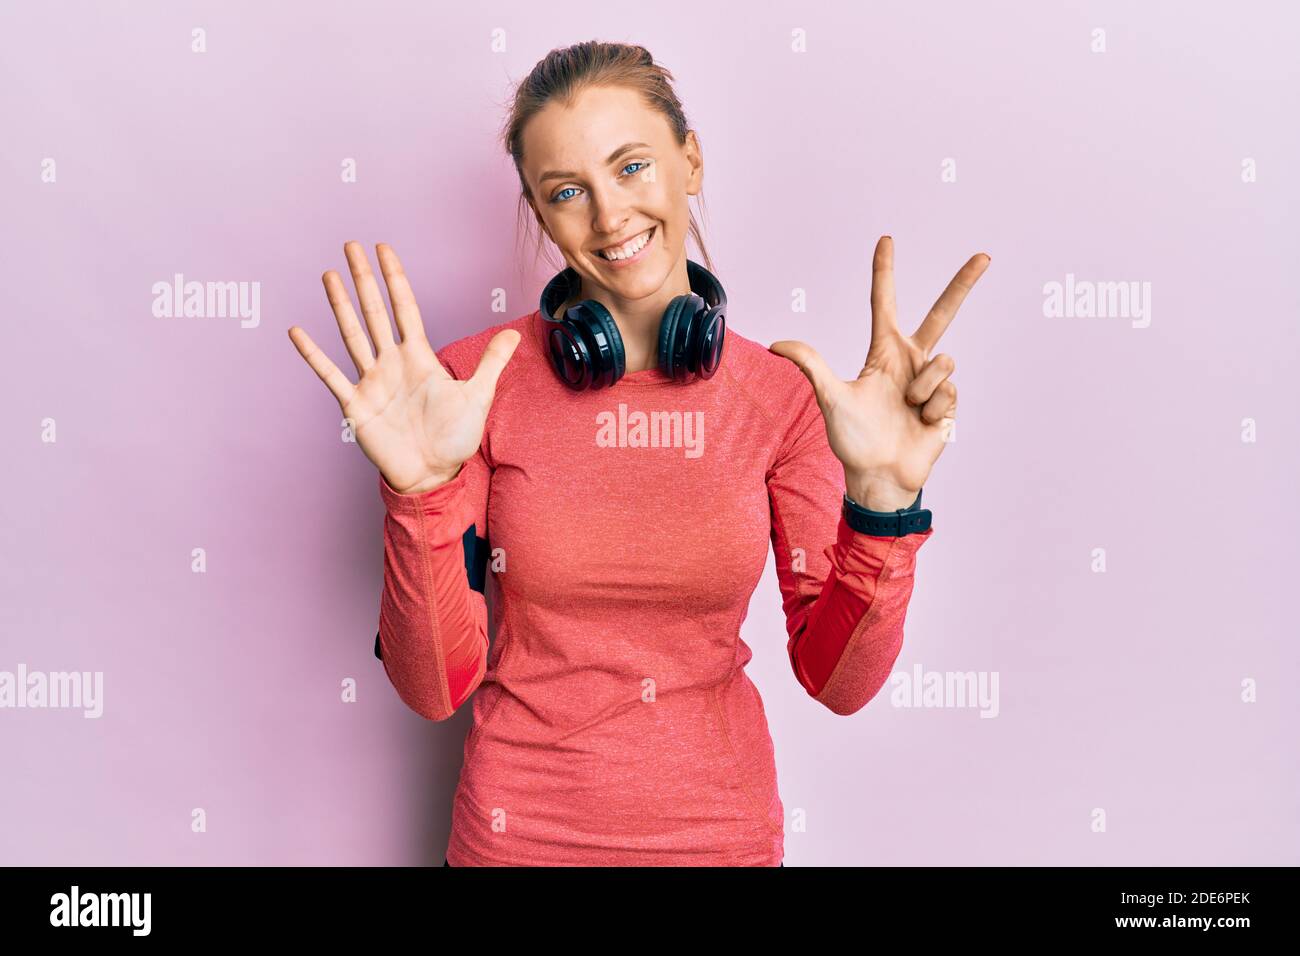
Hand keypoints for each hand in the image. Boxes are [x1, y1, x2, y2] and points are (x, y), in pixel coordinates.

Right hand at [288, 242, 520, 494]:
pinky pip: (330, 375)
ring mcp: (372, 382)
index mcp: (419, 357)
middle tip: (351, 246)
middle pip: (374, 312)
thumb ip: (491, 363)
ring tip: (329, 275)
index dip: (395, 279)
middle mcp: (392, 363)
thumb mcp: (478, 397)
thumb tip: (515, 334)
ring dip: (339, 305)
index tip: (384, 250)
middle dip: (364, 279)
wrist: (433, 476)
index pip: (405, 308)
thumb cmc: (454, 439)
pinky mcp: (356, 404)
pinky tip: (298, 332)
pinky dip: (313, 354)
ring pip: (352, 334)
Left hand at [769, 236, 989, 510]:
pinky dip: (933, 408)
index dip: (885, 273)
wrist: (880, 476)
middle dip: (963, 284)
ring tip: (907, 408)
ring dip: (924, 387)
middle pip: (942, 314)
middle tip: (984, 255)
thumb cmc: (852, 441)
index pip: (884, 304)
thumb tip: (777, 344)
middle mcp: (911, 362)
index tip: (886, 240)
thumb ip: (811, 365)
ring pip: (943, 362)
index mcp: (883, 353)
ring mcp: (931, 382)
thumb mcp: (830, 398)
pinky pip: (949, 389)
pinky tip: (922, 424)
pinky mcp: (948, 403)